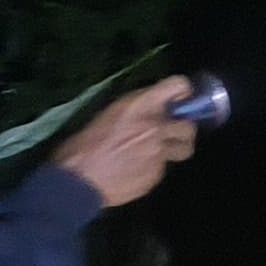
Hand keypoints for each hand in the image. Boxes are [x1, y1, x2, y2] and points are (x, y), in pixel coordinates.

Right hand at [55, 78, 202, 209]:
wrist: (76, 179)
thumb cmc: (82, 143)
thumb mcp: (109, 113)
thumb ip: (137, 109)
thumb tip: (150, 109)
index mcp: (141, 105)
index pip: (178, 85)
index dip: (180, 92)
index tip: (176, 100)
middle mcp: (156, 125)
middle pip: (189, 125)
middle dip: (181, 129)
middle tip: (168, 134)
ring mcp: (159, 151)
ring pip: (184, 149)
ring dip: (175, 149)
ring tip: (157, 153)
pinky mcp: (157, 174)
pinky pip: (163, 168)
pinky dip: (152, 168)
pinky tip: (134, 171)